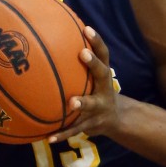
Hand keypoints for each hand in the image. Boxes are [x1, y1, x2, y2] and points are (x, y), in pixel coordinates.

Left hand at [48, 26, 117, 142]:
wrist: (116, 119)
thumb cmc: (96, 89)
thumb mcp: (93, 75)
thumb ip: (77, 60)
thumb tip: (50, 38)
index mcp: (103, 75)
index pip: (104, 54)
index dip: (97, 41)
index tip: (87, 28)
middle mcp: (104, 89)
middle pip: (103, 73)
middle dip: (94, 63)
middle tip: (83, 53)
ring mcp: (100, 108)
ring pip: (91, 104)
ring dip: (82, 103)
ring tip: (71, 103)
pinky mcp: (91, 124)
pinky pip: (75, 129)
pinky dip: (62, 133)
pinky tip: (48, 138)